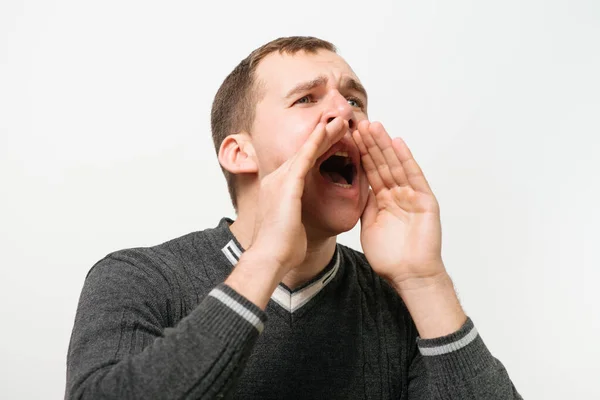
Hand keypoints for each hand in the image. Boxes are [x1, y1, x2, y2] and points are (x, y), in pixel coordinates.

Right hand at [249, 117, 348, 275]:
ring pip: (305, 150)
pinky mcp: (287, 184)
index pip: (301, 163)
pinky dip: (316, 141)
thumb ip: (295, 213)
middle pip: (303, 152)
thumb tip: (301, 216)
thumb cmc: (281, 247)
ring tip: (340, 121)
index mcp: (277, 189)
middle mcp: (276, 179)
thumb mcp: (290, 224)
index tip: (332, 139)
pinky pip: (305, 157)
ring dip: (323, 134)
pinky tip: (327, 129)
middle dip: (321, 136)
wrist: (269, 257)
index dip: (317, 149)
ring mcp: (279, 180)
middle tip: (338, 121)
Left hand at [352, 120, 445, 289]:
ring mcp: (412, 195)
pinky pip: (414, 176)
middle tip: (357, 122)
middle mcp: (398, 193)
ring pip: (395, 165)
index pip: (369, 171)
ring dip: (384, 145)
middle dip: (370, 143)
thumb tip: (355, 187)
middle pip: (381, 163)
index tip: (347, 136)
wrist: (409, 275)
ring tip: (373, 126)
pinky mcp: (425, 200)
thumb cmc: (390, 257)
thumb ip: (365, 205)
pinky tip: (397, 143)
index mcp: (383, 199)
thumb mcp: (369, 226)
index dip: (359, 154)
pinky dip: (405, 159)